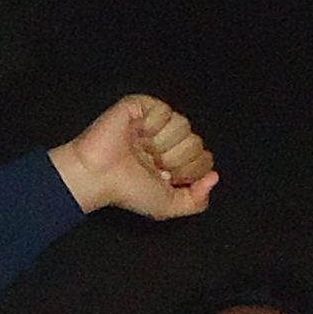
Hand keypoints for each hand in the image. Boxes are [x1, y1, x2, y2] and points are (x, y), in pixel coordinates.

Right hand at [48, 93, 219, 222]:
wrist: (98, 176)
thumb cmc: (127, 190)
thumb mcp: (168, 206)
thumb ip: (196, 200)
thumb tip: (214, 178)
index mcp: (174, 161)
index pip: (204, 158)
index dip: (189, 171)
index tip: (167, 178)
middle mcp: (167, 141)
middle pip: (196, 142)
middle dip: (176, 159)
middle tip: (154, 164)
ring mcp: (154, 122)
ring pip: (184, 125)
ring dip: (163, 143)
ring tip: (144, 150)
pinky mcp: (141, 106)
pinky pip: (165, 110)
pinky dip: (152, 126)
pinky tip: (138, 134)